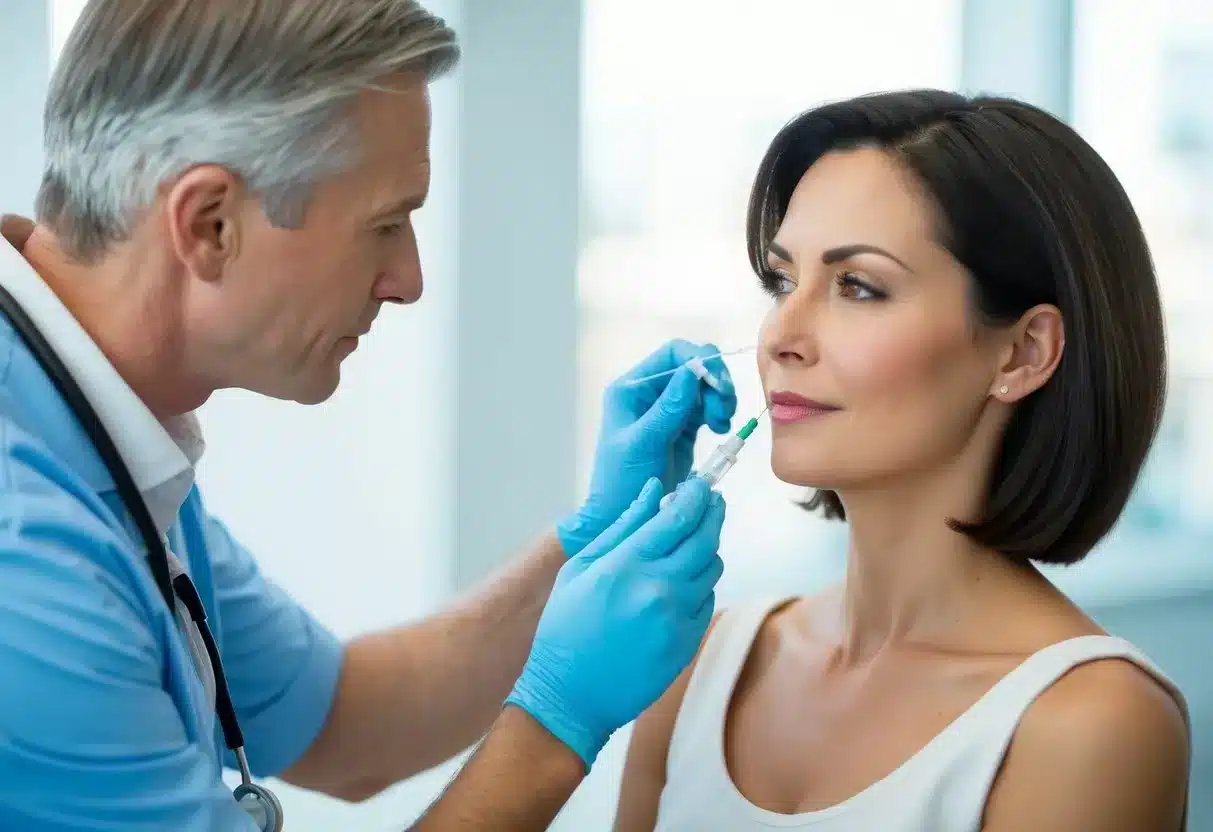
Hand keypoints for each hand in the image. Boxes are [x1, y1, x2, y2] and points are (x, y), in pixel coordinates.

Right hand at [506, 476, 724, 768]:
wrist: (571, 695)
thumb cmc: (565, 630)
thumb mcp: (580, 569)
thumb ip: (622, 526)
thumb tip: (652, 490)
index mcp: (626, 565)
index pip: (679, 516)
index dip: (696, 495)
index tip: (701, 485)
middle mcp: (657, 589)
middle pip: (705, 538)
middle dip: (712, 513)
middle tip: (711, 501)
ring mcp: (676, 618)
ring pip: (711, 568)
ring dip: (706, 548)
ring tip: (688, 543)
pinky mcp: (687, 642)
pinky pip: (706, 600)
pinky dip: (699, 584)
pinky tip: (679, 583)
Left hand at [556, 340, 736, 557]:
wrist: (619, 516)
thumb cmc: (622, 480)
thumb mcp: (644, 442)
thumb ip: (669, 407)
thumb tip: (694, 368)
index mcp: (631, 389)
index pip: (672, 354)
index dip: (700, 361)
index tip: (718, 385)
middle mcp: (648, 393)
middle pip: (693, 368)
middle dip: (714, 384)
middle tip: (724, 411)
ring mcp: (666, 410)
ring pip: (704, 388)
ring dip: (719, 400)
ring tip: (721, 425)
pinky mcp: (681, 428)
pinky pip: (706, 409)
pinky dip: (718, 414)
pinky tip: (720, 430)